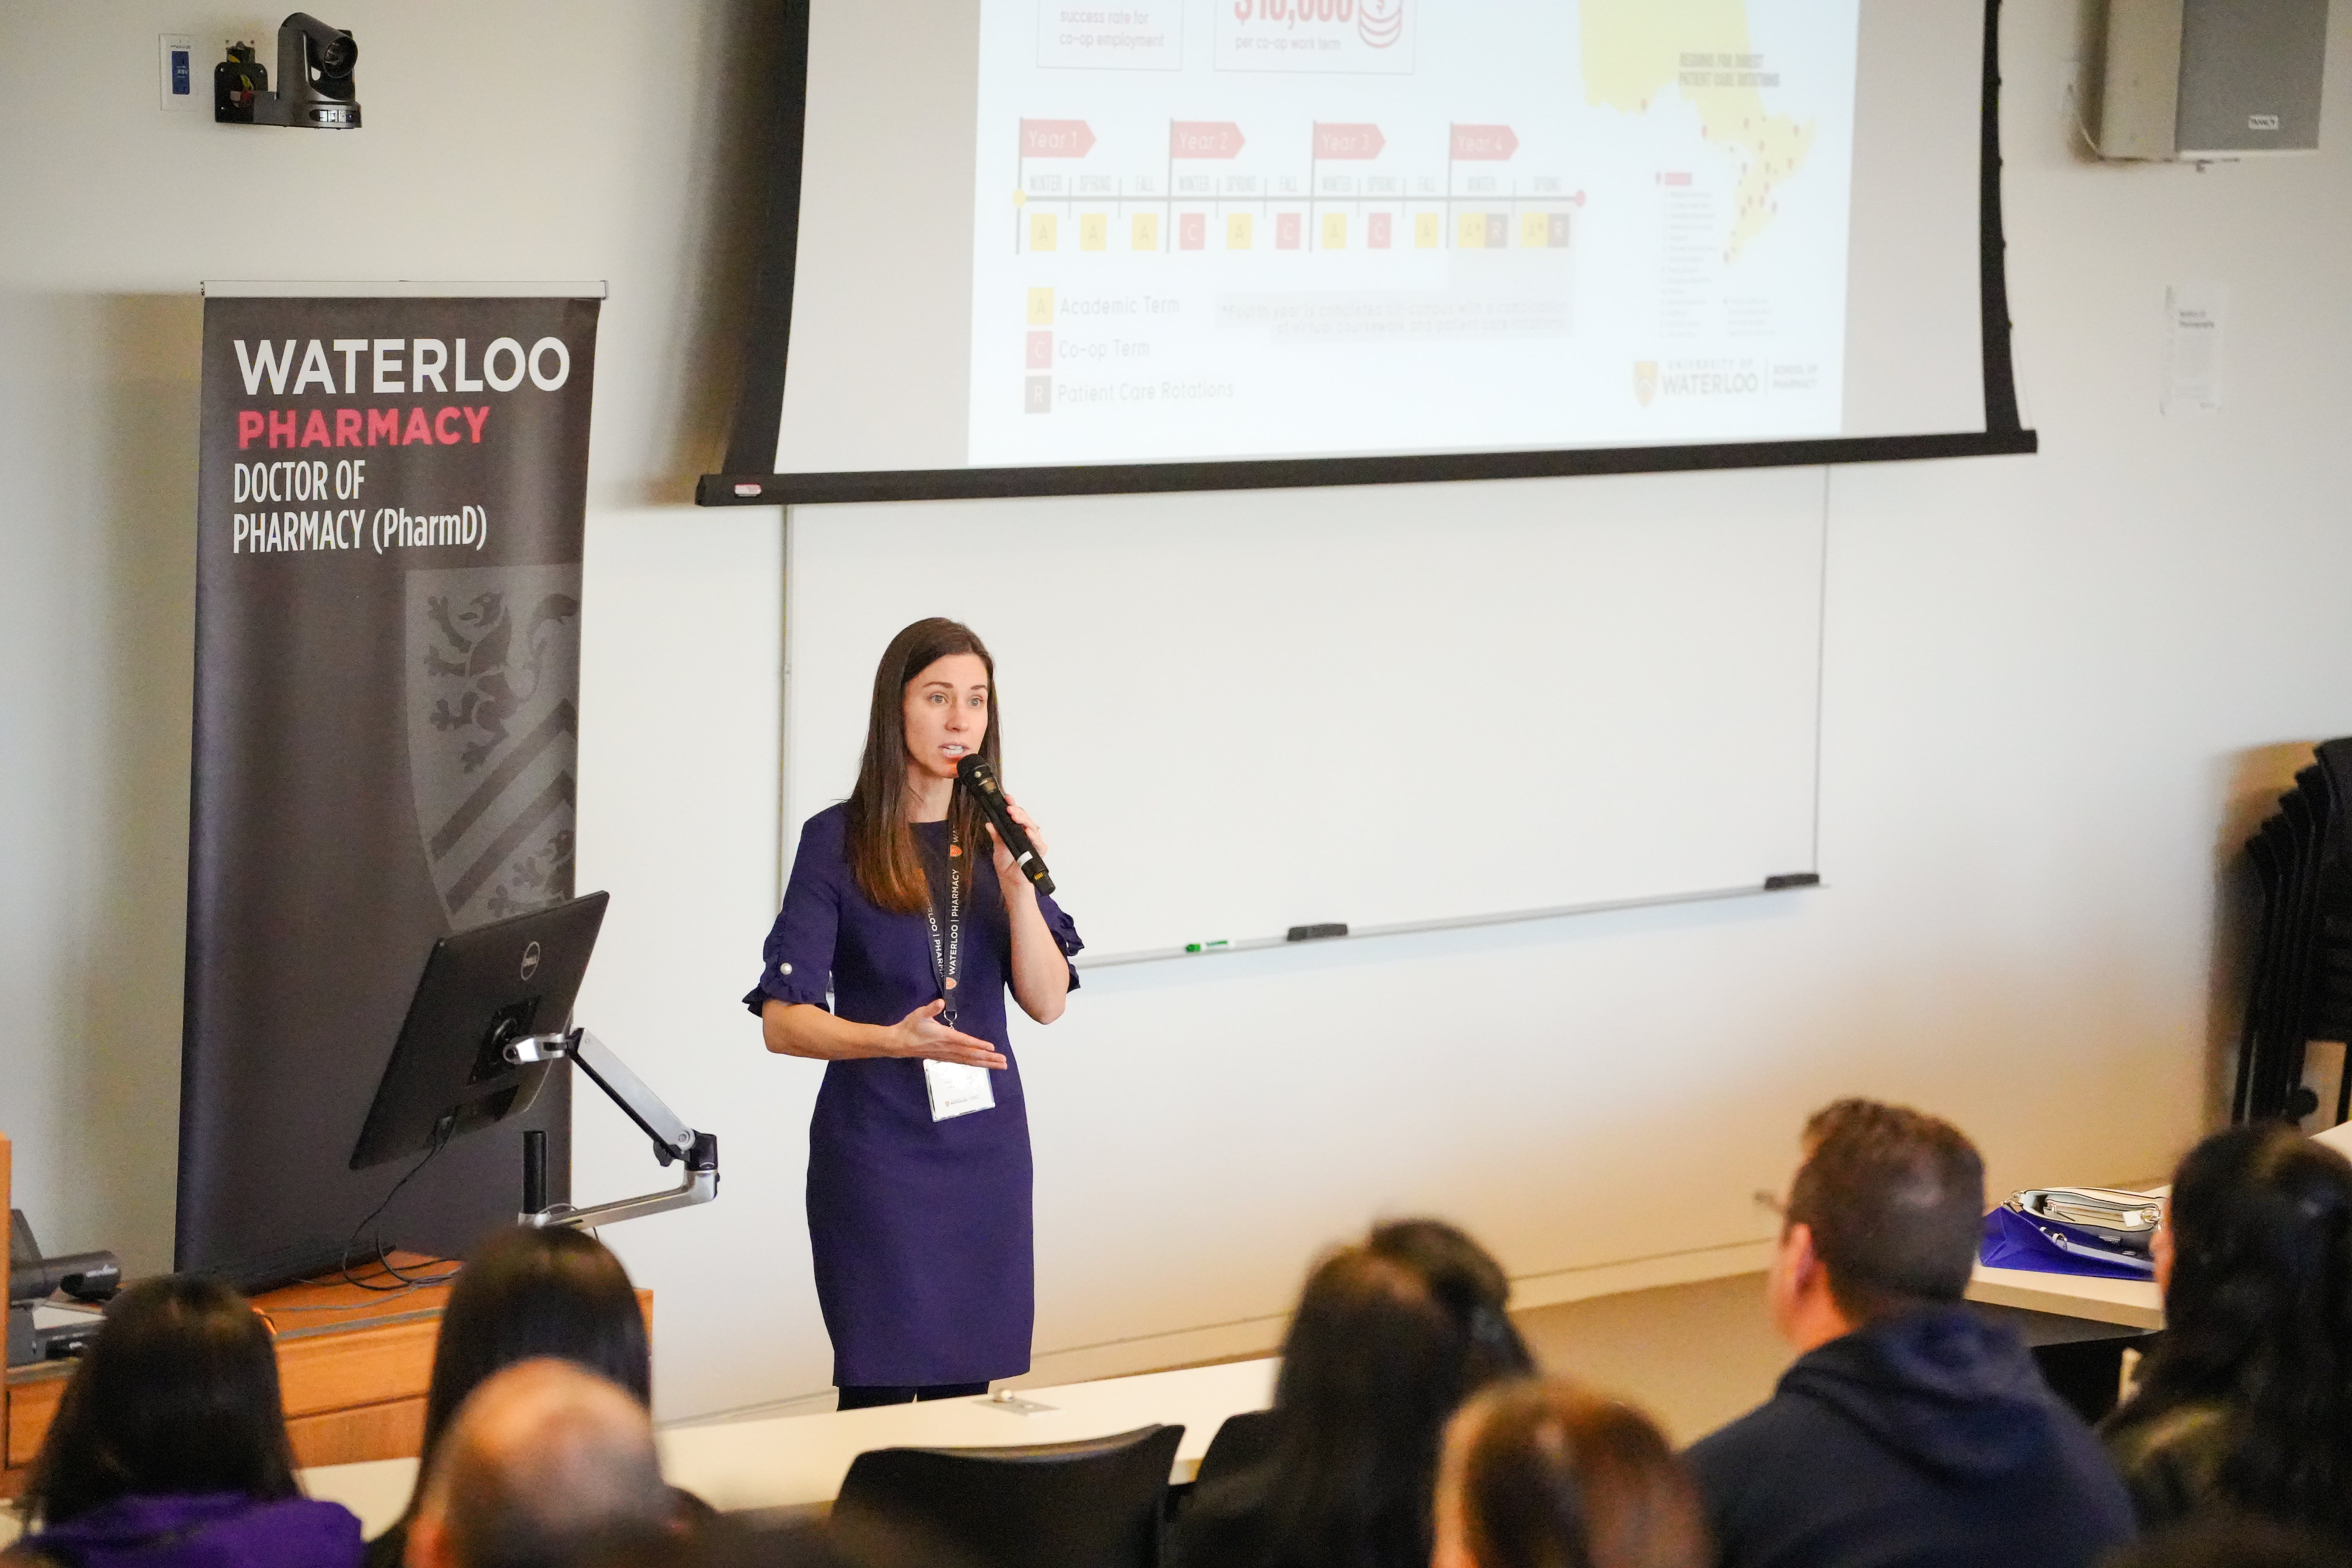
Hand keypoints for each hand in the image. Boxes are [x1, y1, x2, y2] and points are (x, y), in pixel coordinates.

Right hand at [884, 998, 1005, 1068]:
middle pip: (971, 1055)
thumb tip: (939, 1001)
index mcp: (944, 1037)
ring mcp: (946, 1055)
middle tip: (1004, 1062)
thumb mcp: (919, 1014)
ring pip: (969, 1061)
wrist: (899, 1043)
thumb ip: (930, 1009)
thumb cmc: (910, 1026)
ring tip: (1000, 1065)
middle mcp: (948, 1048)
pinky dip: (975, 1065)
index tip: (992, 1048)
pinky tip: (983, 1066)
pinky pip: (963, 1063)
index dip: (978, 1045)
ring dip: (986, 1064)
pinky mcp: (944, 1058)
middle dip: (989, 1059)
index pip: (965, 1042)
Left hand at [986, 794, 1049, 890]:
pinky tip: (1028, 833)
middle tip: (1010, 808)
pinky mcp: (1038, 852)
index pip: (1016, 815)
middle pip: (1025, 819)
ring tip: (1015, 817)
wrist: (1010, 881)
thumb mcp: (997, 847)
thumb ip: (996, 835)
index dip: (1013, 805)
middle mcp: (1026, 835)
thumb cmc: (1006, 865)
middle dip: (1018, 812)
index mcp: (1016, 831)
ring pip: (1033, 828)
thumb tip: (990, 824)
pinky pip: (1039, 844)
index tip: (1007, 798)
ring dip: (1024, 821)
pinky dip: (1034, 838)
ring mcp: (1033, 843)